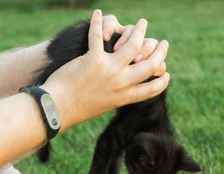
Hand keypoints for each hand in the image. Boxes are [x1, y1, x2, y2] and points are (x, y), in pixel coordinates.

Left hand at [42, 10, 169, 129]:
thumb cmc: (76, 109)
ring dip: (139, 31)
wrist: (58, 109)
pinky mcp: (93, 60)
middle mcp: (120, 83)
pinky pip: (97, 36)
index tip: (165, 72)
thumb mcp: (101, 106)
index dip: (162, 79)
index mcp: (123, 97)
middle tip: (163, 43)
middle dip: (160, 51)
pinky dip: (97, 22)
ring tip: (142, 23)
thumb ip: (114, 96)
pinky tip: (98, 13)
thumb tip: (120, 92)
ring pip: (133, 45)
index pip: (151, 89)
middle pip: (149, 64)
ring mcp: (109, 70)